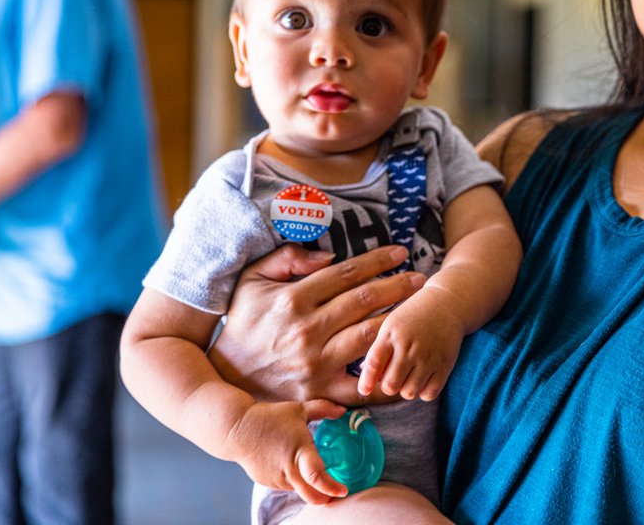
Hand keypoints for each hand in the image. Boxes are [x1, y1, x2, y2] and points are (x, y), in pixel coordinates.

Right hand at [209, 243, 426, 405]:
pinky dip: (386, 376)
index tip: (400, 252)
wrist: (222, 379)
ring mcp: (316, 363)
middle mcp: (307, 330)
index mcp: (293, 299)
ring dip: (398, 321)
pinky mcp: (319, 391)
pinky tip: (405, 363)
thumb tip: (327, 255)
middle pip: (365, 302)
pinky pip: (361, 386)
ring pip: (368, 337)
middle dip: (398, 287)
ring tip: (419, 310)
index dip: (377, 260)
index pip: (346, 274)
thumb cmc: (241, 325)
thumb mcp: (251, 282)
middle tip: (421, 279)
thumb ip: (286, 259)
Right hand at [228, 398, 348, 504]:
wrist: (238, 429)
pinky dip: (294, 481)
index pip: (317, 476)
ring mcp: (277, 479)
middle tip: (335, 493)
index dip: (332, 487)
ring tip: (313, 474)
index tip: (343, 491)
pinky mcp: (267, 482)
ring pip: (299, 491)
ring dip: (309, 487)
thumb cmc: (270, 417)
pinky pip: (287, 486)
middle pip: (311, 495)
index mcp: (299, 451)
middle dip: (326, 497)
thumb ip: (323, 408)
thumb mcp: (299, 409)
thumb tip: (343, 410)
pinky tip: (291, 466)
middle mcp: (288, 469)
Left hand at [357, 288, 465, 401]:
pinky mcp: (445, 365)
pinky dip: (423, 392)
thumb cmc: (414, 316)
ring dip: (406, 389)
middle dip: (388, 386)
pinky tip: (422, 379)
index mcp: (391, 335)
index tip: (364, 390)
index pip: (374, 365)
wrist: (448, 303)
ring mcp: (428, 357)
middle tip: (392, 378)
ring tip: (408, 377)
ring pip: (409, 393)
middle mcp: (409, 347)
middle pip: (390, 386)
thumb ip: (378, 349)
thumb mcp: (391, 325)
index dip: (366, 382)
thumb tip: (364, 373)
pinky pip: (429, 394)